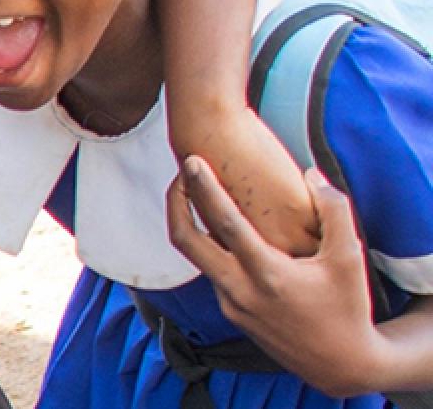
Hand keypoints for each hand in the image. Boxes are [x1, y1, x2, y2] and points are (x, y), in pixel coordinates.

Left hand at [168, 155, 386, 396]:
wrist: (340, 365)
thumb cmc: (347, 308)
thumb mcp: (349, 259)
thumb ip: (334, 212)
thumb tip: (312, 175)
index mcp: (267, 275)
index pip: (225, 224)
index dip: (205, 189)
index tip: (193, 160)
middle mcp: (239, 290)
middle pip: (186, 240)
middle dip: (176, 202)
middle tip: (184, 171)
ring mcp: (230, 304)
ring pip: (197, 256)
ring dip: (191, 222)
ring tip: (199, 191)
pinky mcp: (231, 312)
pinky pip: (211, 271)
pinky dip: (210, 245)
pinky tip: (222, 227)